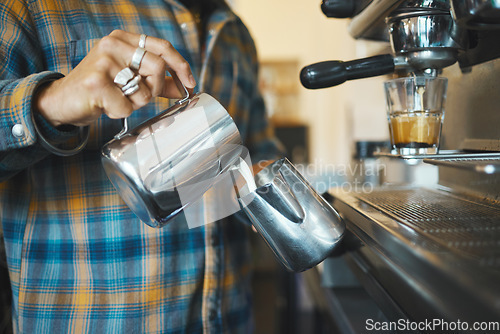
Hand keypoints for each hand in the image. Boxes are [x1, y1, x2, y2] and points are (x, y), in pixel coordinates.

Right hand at [34, 30, 196, 126]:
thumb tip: (184, 87)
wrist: (61, 101)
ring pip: (144, 90)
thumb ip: (156, 81)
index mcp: (123, 39)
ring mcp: (103, 62)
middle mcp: (113, 45)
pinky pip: (127, 106)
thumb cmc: (99, 89)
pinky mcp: (96, 82)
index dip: (180, 66)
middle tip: (140, 97)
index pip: (162, 47)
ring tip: (116, 99)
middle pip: (158, 68)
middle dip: (155, 89)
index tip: (190, 83)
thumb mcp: (129, 79)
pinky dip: (120, 112)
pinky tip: (105, 106)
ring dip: (135, 103)